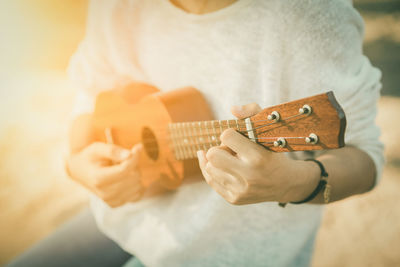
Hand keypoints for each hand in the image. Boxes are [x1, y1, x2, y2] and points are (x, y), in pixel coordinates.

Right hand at [66, 142, 143, 206]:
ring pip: (138, 185)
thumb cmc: (90, 157)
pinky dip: (135, 184)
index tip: (138, 147)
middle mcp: (105, 193)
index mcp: (98, 179)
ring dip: (134, 174)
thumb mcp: (97, 148)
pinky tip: (125, 178)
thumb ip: (112, 150)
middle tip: (123, 159)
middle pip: (133, 176)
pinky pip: (138, 194)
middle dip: (133, 165)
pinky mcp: (117, 204)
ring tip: (121, 169)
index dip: (135, 157)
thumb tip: (129, 154)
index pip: (125, 169)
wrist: (81, 172)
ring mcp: (111, 201)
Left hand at [197, 103, 319, 204]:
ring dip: (215, 160)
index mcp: (258, 157)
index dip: (229, 134)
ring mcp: (240, 190)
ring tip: (227, 158)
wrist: (287, 184)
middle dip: (219, 149)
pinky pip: (211, 181)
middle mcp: (248, 175)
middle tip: (229, 150)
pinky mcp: (234, 199)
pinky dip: (210, 170)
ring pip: (209, 168)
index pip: (226, 136)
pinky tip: (211, 163)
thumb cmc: (274, 153)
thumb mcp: (269, 131)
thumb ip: (252, 113)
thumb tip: (232, 109)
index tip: (236, 138)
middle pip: (213, 155)